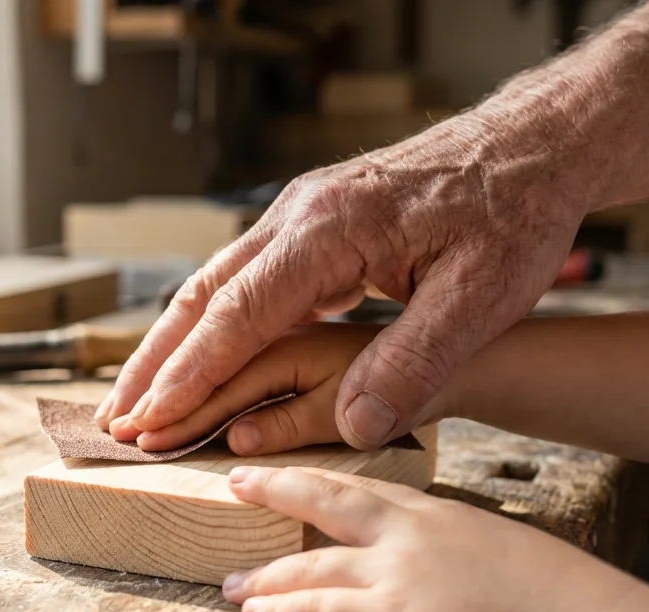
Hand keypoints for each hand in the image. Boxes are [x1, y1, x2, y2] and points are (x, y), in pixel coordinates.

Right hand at [94, 117, 585, 449]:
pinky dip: (211, 325)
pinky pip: (245, 279)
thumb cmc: (512, 215)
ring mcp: (303, 216)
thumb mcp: (480, 297)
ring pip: (214, 285)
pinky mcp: (316, 225)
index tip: (151, 424)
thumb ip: (412, 360)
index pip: (239, 315)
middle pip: (202, 296)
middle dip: (154, 363)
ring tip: (138, 398)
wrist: (532, 148)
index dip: (191, 376)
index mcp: (330, 230)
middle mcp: (300, 216)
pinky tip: (200, 356)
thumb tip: (353, 426)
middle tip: (116, 422)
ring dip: (173, 345)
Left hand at [222, 465, 633, 611]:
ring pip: (309, 565)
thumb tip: (455, 572)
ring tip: (233, 586)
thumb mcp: (508, 554)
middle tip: (235, 487)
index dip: (320, 478)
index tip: (289, 472)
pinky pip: (317, 611)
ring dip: (264, 576)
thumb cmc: (565, 604)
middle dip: (274, 491)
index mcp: (442, 514)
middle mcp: (412, 533)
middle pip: (325, 501)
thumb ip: (467, 553)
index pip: (367, 487)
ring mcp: (399, 572)